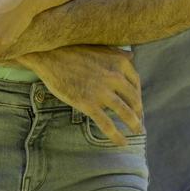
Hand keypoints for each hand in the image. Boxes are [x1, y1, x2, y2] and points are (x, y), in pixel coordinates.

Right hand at [18, 45, 143, 144]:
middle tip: (139, 121)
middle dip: (139, 112)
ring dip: (134, 124)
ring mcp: (101, 91)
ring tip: (138, 132)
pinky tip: (122, 142)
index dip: (138, 96)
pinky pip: (106, 124)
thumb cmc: (73, 50)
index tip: (137, 104)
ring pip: (125, 112)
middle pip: (134, 99)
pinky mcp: (88, 103)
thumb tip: (133, 55)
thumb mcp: (100, 47)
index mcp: (119, 62)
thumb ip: (117, 53)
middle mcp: (114, 76)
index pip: (136, 83)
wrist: (50, 55)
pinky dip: (116, 135)